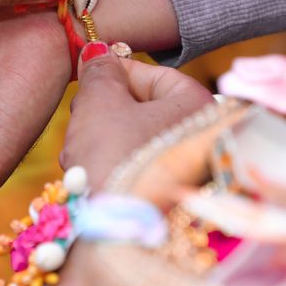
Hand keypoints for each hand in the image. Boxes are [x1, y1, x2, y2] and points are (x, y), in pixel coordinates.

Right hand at [62, 42, 213, 188]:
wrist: (117, 235)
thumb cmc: (112, 158)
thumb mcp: (98, 102)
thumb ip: (99, 71)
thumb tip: (98, 51)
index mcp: (198, 106)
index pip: (155, 75)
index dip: (115, 73)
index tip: (86, 79)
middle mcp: (204, 139)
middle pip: (145, 110)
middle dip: (105, 114)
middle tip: (81, 122)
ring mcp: (190, 173)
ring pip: (137, 141)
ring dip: (103, 143)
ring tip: (80, 156)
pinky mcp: (171, 200)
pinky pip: (139, 170)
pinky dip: (114, 169)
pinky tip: (92, 179)